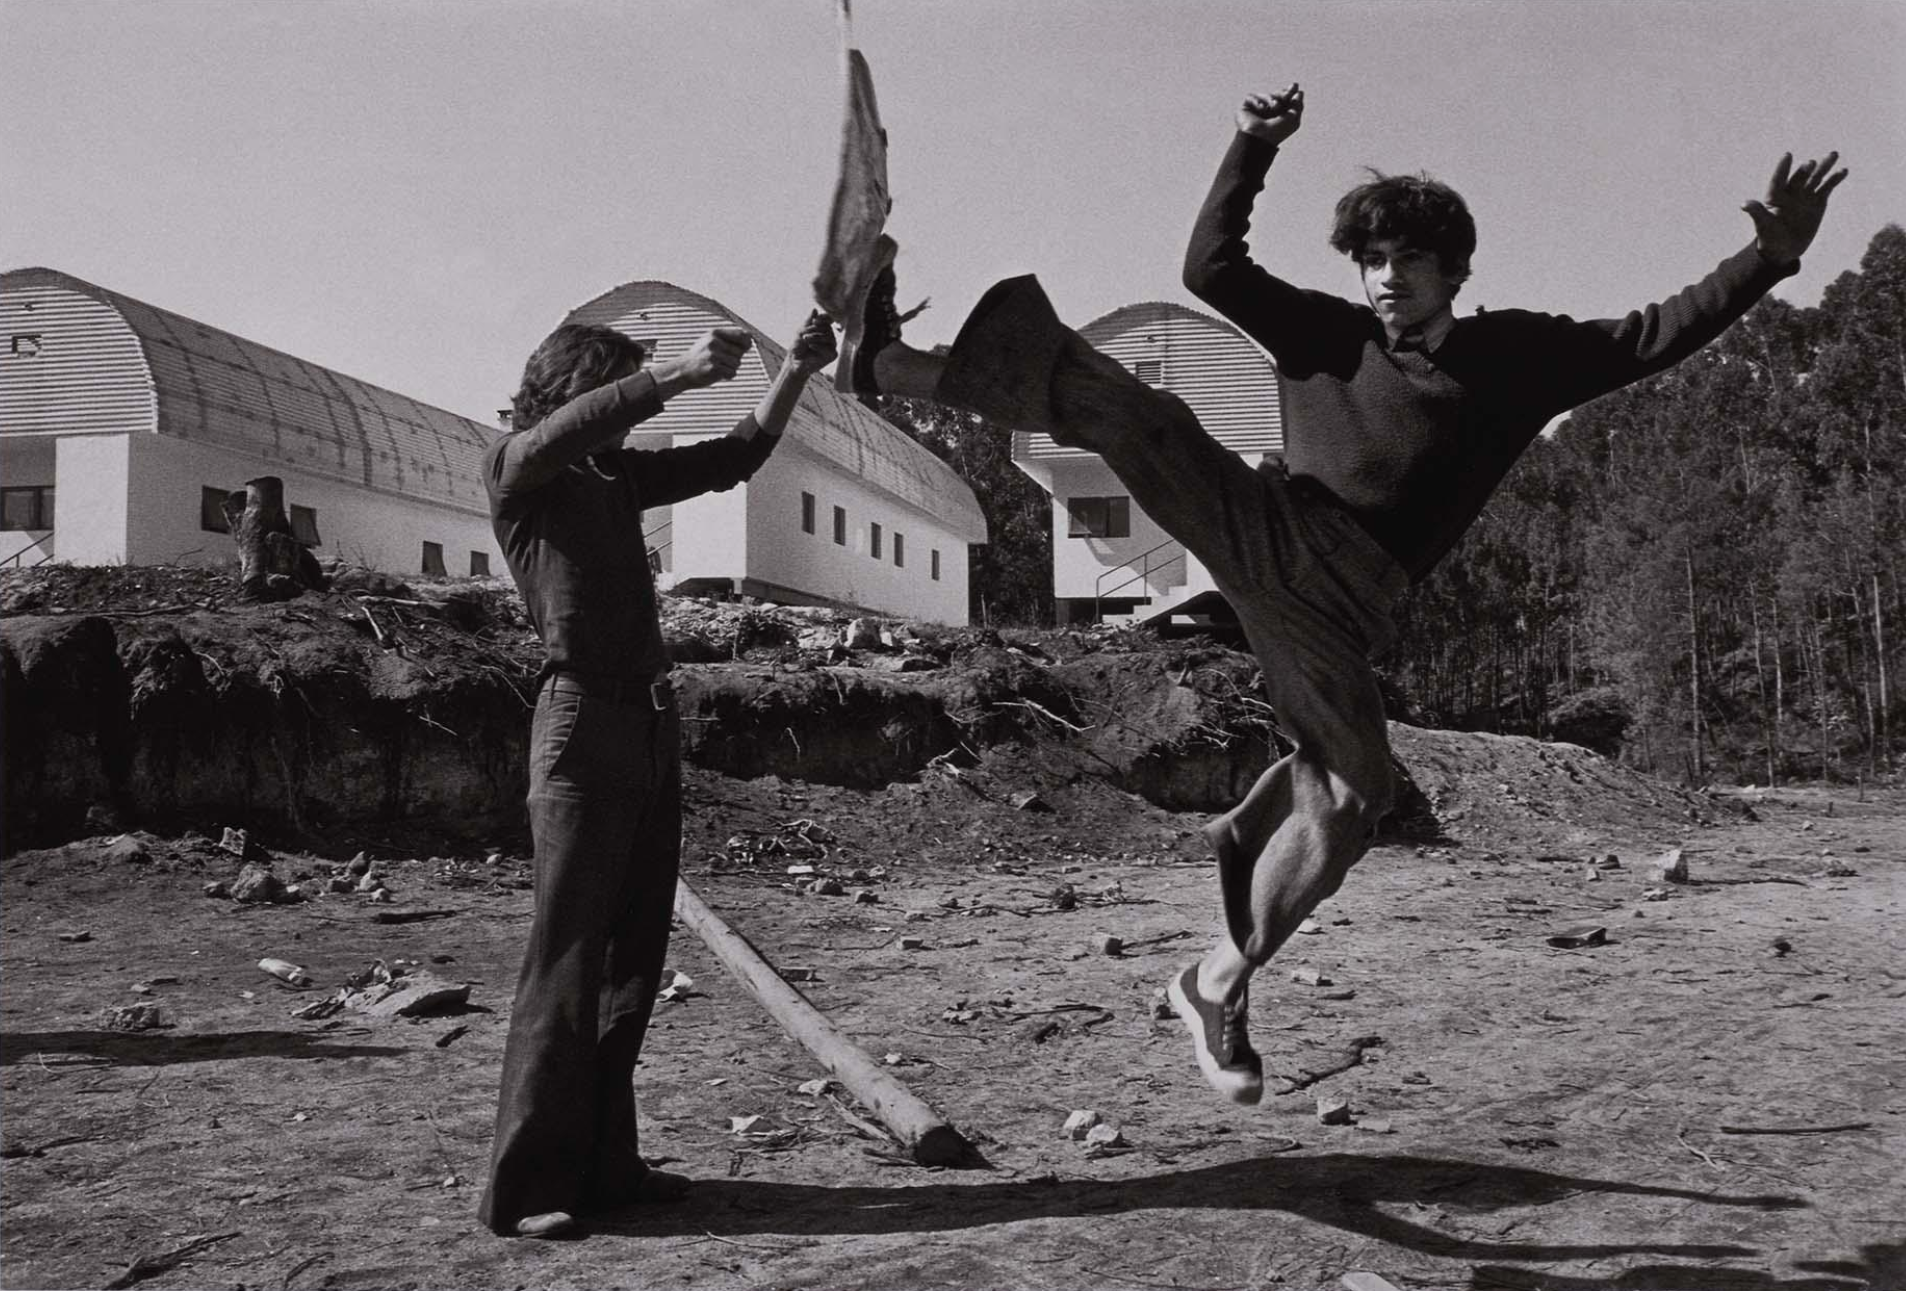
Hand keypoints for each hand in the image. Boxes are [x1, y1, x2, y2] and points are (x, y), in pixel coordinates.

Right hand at [677, 326, 751, 387]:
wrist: (682, 370)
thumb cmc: (700, 356)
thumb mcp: (711, 341)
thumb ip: (729, 339)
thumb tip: (750, 339)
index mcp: (715, 333)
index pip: (742, 335)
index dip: (746, 343)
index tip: (745, 348)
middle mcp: (714, 342)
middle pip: (740, 352)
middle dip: (735, 358)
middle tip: (722, 361)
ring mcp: (713, 355)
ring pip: (737, 363)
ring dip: (731, 368)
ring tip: (718, 367)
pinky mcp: (714, 368)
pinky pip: (732, 373)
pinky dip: (728, 376)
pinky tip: (718, 374)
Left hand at [787, 310, 837, 374]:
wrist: (794, 361)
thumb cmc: (798, 346)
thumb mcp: (801, 331)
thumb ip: (808, 321)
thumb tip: (814, 310)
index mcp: (823, 329)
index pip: (829, 320)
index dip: (824, 318)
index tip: (814, 320)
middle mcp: (829, 337)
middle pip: (828, 328)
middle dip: (815, 330)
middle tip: (804, 335)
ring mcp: (831, 346)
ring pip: (829, 337)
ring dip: (816, 337)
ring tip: (805, 339)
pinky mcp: (832, 356)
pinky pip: (830, 349)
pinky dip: (819, 347)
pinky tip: (811, 346)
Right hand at [1237, 83, 1302, 145]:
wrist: (1259, 138)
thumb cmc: (1277, 131)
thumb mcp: (1293, 118)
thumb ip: (1298, 104)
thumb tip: (1299, 92)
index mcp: (1279, 117)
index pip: (1285, 101)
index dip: (1290, 92)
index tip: (1294, 86)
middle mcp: (1268, 113)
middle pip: (1276, 95)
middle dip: (1282, 93)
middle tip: (1286, 94)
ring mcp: (1256, 111)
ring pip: (1265, 95)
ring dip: (1272, 98)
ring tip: (1275, 106)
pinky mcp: (1245, 108)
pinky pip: (1251, 97)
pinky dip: (1258, 101)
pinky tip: (1262, 109)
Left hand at [1744, 151, 1846, 265]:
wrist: (1785, 248)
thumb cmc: (1770, 237)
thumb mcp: (1763, 225)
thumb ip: (1757, 212)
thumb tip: (1744, 204)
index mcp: (1775, 196)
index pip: (1778, 180)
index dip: (1782, 168)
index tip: (1787, 155)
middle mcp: (1791, 192)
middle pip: (1799, 177)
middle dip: (1805, 170)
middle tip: (1811, 163)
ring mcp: (1805, 195)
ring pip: (1816, 178)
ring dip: (1824, 166)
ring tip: (1833, 155)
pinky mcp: (1818, 201)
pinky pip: (1827, 187)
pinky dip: (1835, 179)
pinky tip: (1843, 171)